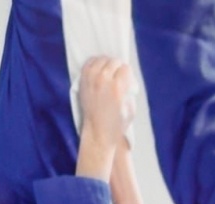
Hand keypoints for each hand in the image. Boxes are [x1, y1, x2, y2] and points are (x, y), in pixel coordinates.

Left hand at [76, 57, 133, 179]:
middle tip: (119, 75)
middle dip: (118, 67)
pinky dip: (95, 63)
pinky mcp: (83, 81)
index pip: (125, 68)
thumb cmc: (117, 124)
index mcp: (117, 88)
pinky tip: (99, 69)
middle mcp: (103, 80)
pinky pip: (89, 63)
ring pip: (101, 59)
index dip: (128, 73)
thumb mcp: (131, 108)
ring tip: (109, 71)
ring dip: (107, 63)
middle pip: (113, 61)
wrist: (98, 132)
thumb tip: (127, 79)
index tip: (128, 79)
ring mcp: (91, 80)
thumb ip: (130, 90)